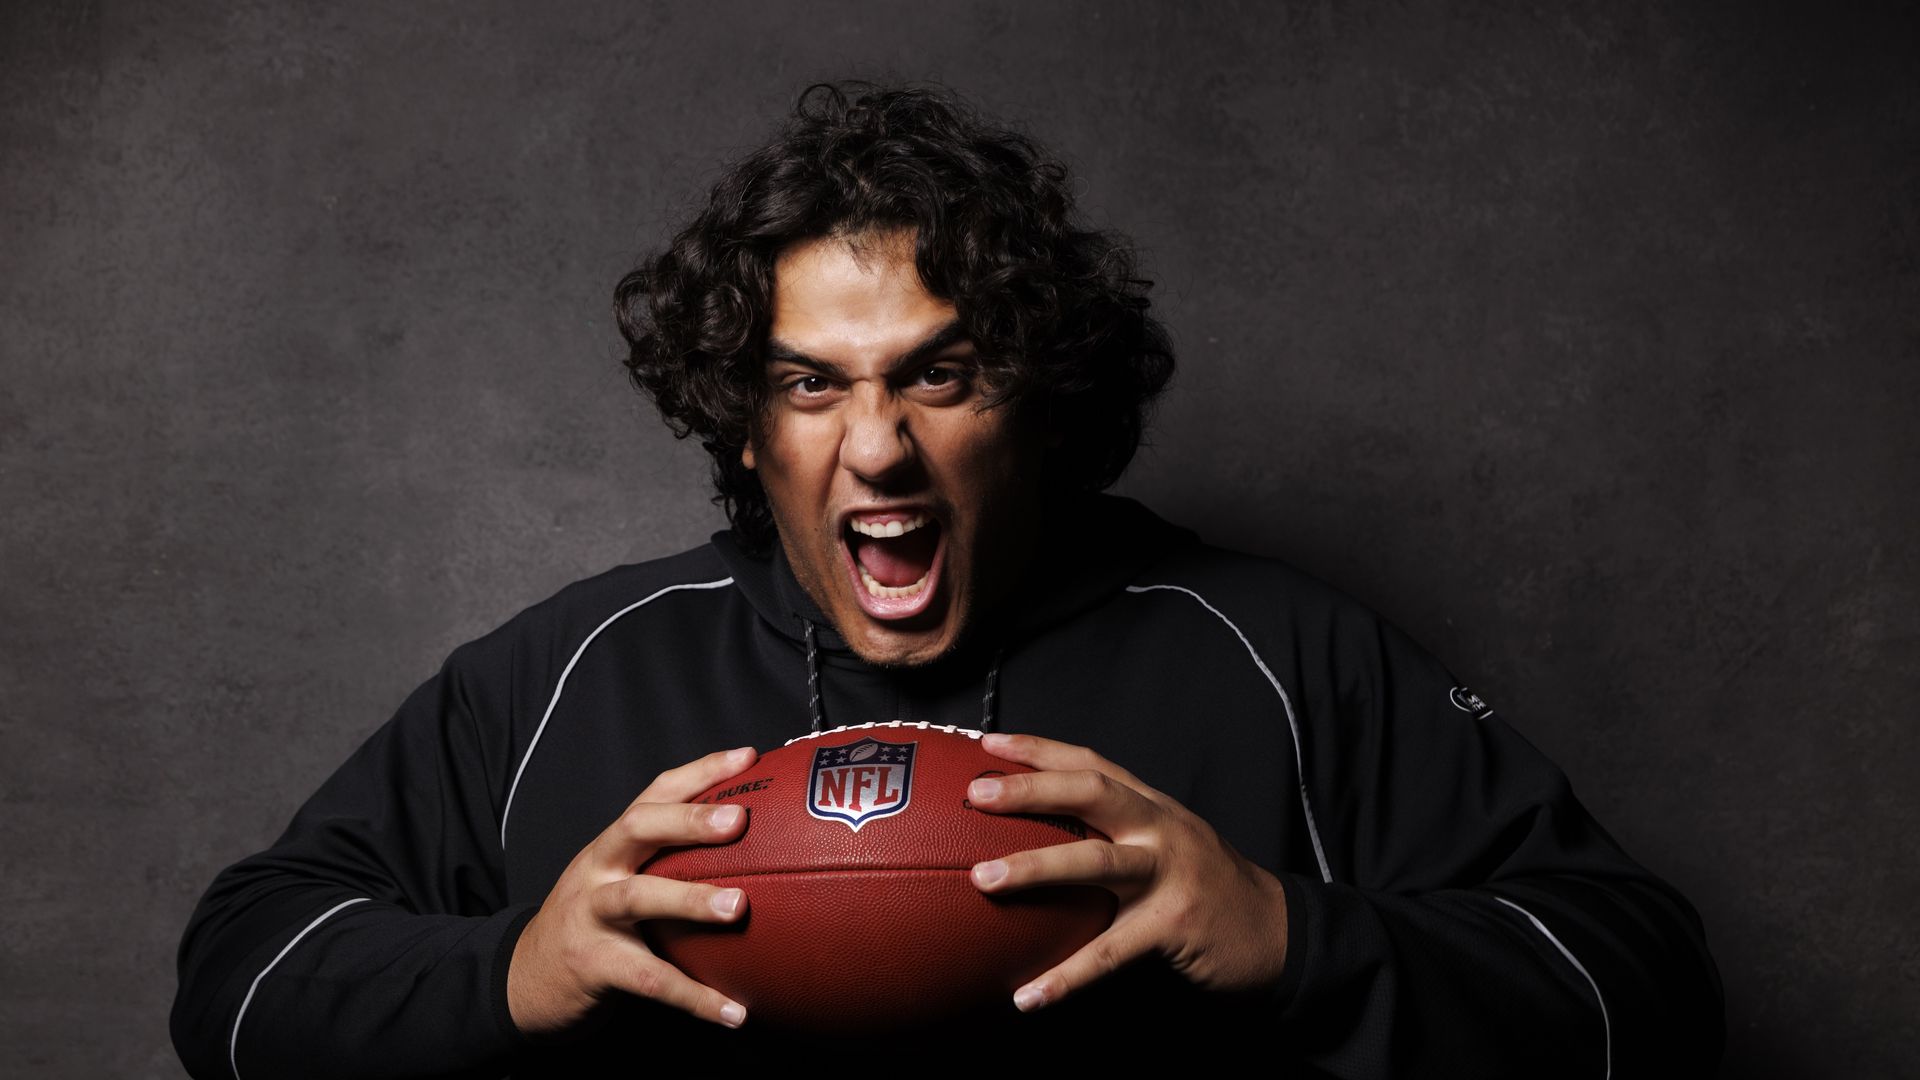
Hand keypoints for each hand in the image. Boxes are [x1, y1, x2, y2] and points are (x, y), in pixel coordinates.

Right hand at [507, 746, 757, 1035]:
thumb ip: (668, 861)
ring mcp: (590, 915)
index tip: (747, 757)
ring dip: (690, 900)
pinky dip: (694, 996)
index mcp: (613, 843)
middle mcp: (598, 869)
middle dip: (688, 820)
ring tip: (739, 908)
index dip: (699, 772)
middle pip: (637, 828)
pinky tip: (736, 1012)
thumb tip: (752, 851)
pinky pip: (649, 979)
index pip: (655, 794)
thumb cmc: (593, 920)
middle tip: (739, 821)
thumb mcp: (619, 878)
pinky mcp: (594, 964)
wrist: (526, 976)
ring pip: (637, 897)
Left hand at [966, 732, 1289, 1011]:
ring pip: (1096, 862)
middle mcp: (1158, 828)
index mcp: (1150, 806)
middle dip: (1032, 790)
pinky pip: (1110, 952)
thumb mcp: (1164, 842)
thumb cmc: (1203, 886)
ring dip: (1036, 868)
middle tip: (977, 795)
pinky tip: (1028, 996)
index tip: (986, 744)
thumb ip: (1113, 833)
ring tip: (982, 881)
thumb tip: (1035, 839)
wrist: (1274, 929)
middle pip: (1091, 793)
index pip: (1089, 764)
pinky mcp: (1173, 924)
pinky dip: (1067, 976)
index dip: (1038, 749)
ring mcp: (1168, 874)